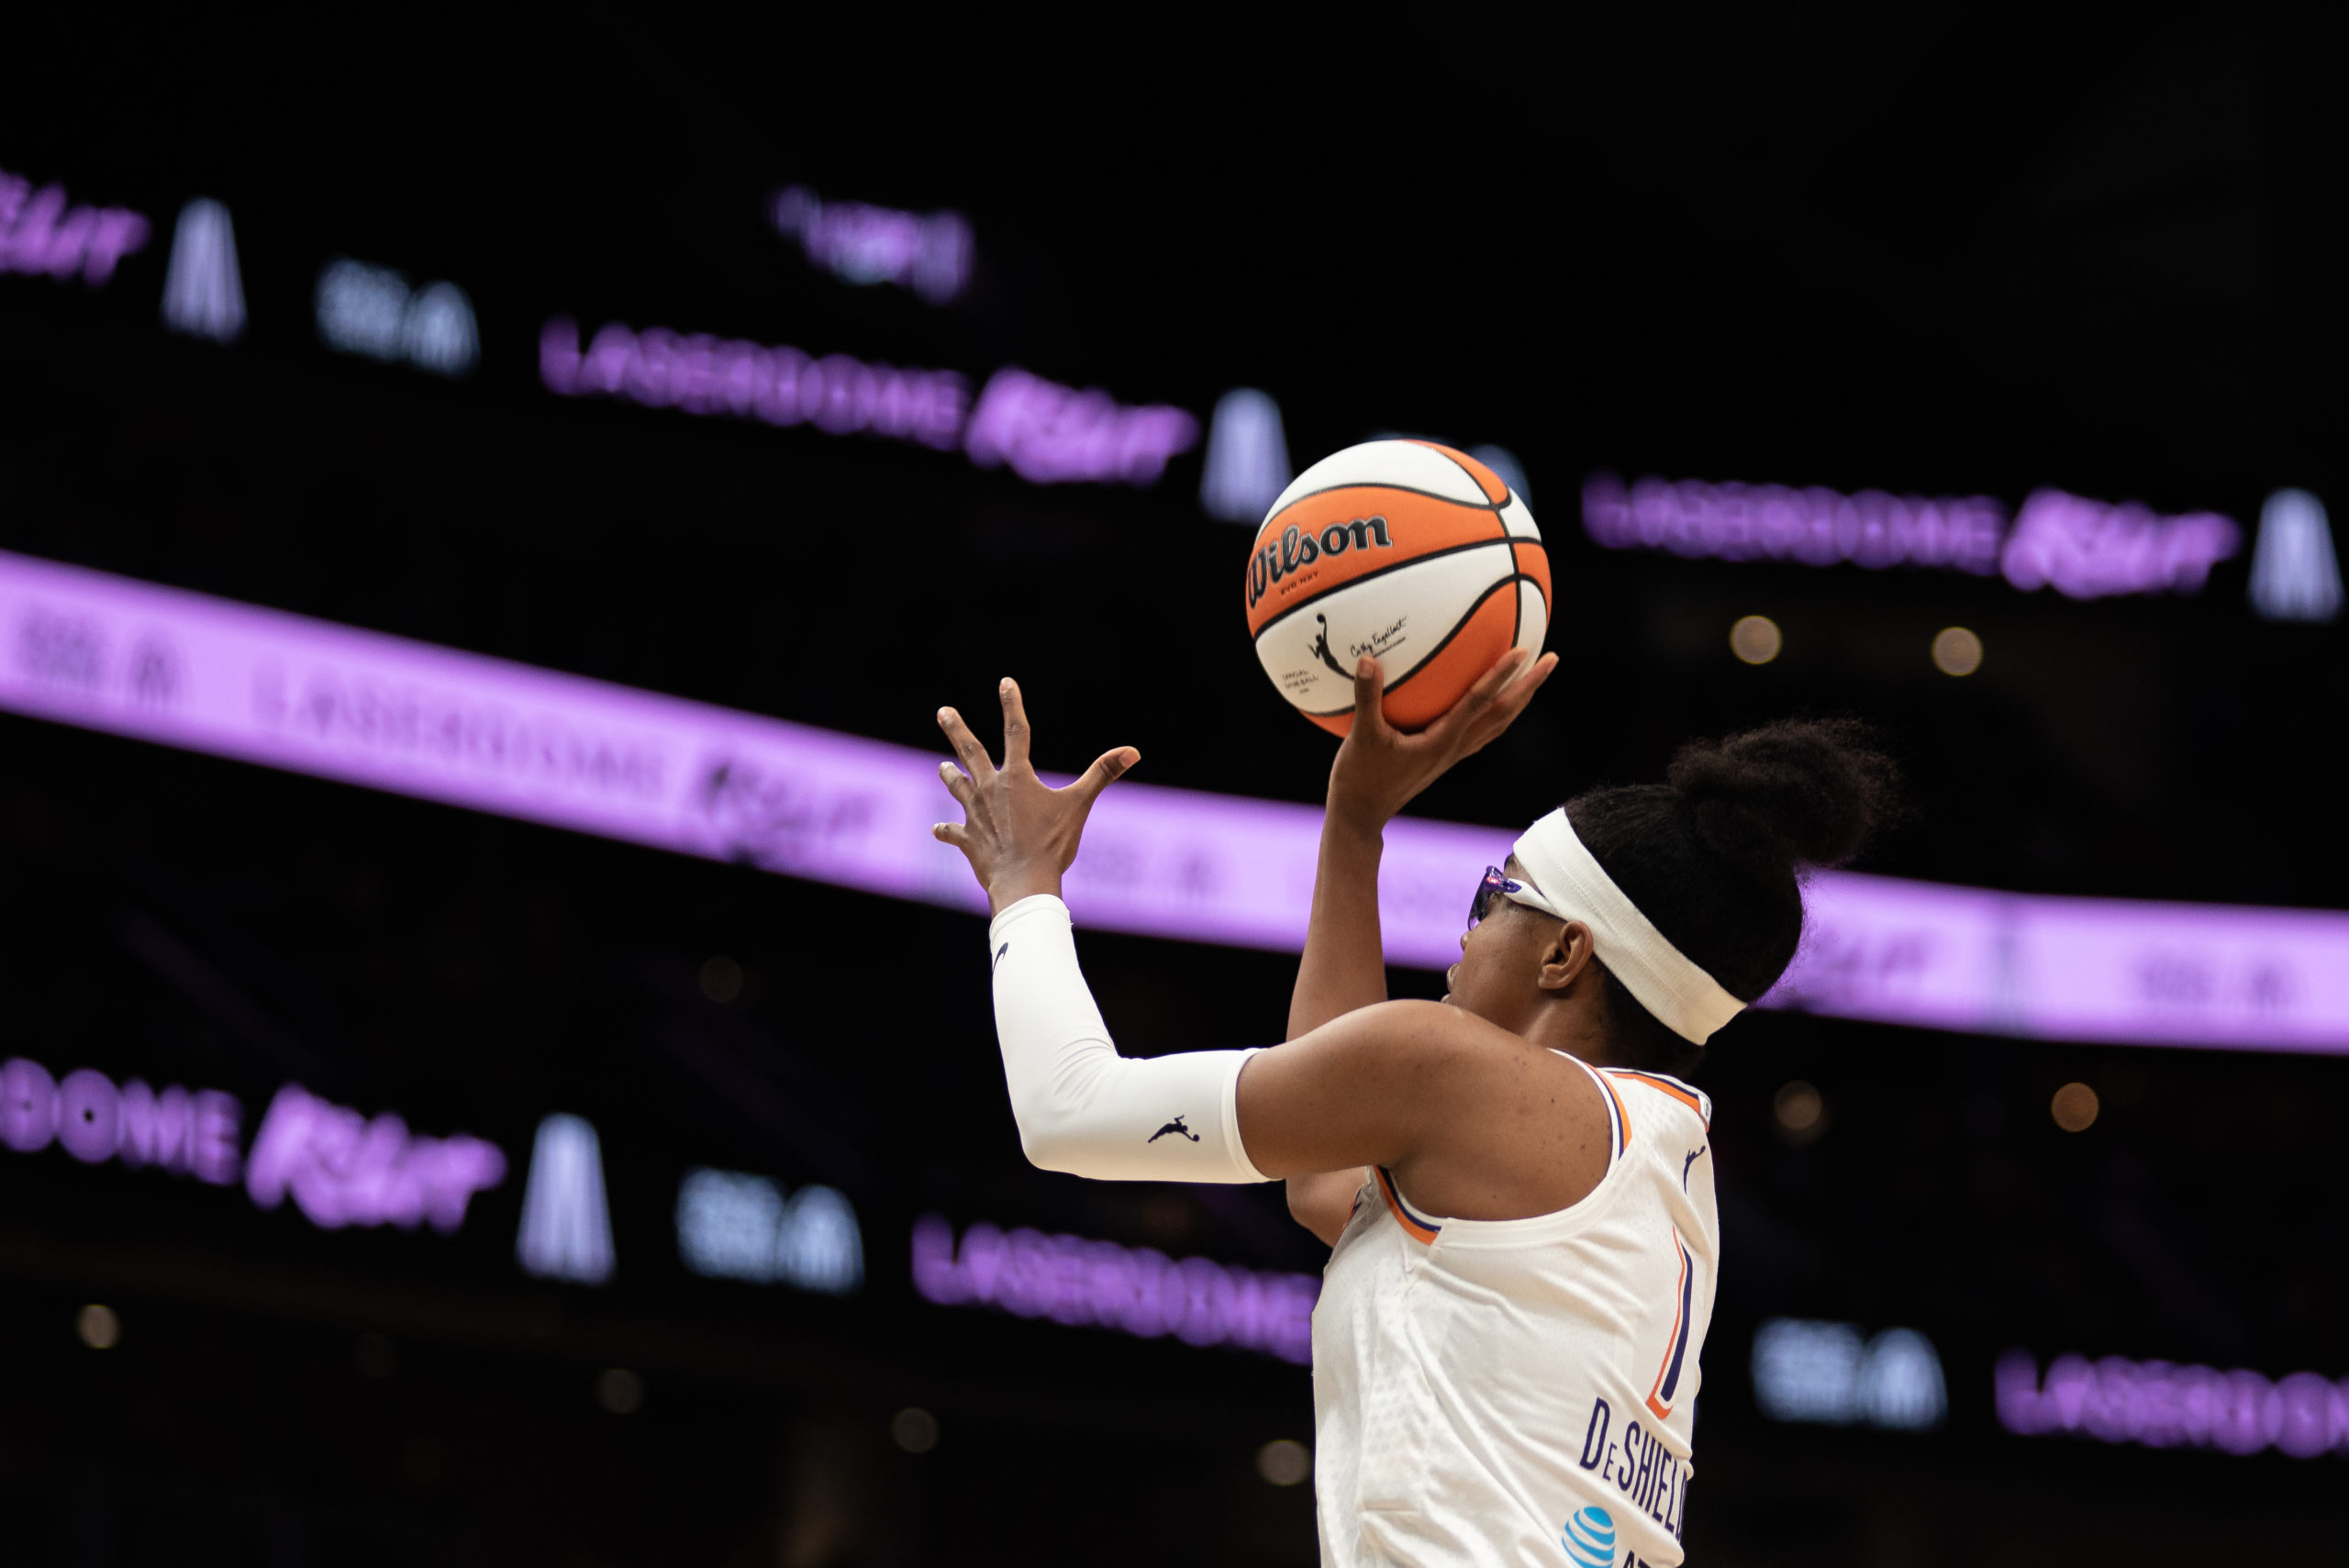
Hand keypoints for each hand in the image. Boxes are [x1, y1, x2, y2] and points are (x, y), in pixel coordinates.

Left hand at [933, 678, 1139, 913]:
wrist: (1022, 883)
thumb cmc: (1051, 844)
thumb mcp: (1079, 805)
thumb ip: (1103, 774)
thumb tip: (1133, 751)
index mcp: (1016, 778)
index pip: (1015, 732)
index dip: (1012, 705)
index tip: (1005, 682)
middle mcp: (990, 791)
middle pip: (971, 753)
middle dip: (957, 729)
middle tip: (943, 711)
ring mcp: (975, 815)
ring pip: (958, 788)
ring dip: (950, 775)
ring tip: (942, 766)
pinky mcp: (969, 841)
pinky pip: (953, 833)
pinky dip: (946, 831)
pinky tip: (937, 829)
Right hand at [1326, 649, 1558, 827]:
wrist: (1361, 816)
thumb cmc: (1360, 778)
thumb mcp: (1362, 736)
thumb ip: (1366, 697)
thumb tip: (1368, 659)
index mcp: (1442, 741)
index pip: (1479, 702)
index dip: (1502, 676)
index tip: (1524, 652)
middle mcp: (1455, 748)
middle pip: (1504, 714)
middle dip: (1530, 686)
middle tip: (1552, 659)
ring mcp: (1452, 755)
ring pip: (1497, 724)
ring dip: (1520, 700)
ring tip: (1534, 678)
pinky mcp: (1443, 758)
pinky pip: (1479, 731)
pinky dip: (1495, 712)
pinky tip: (1492, 701)